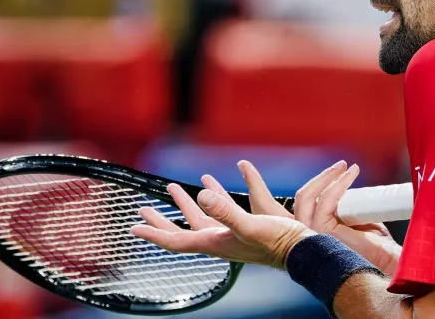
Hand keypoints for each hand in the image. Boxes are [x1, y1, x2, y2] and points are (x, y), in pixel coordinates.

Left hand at [131, 181, 312, 268]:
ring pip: (199, 220)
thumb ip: (225, 210)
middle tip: (143, 209)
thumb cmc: (276, 242)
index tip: (134, 227)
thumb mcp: (250, 224)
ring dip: (184, 205)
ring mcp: (229, 235)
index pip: (176, 241)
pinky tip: (212, 185)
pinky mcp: (241, 228)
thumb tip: (202, 195)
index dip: (154, 234)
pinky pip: (219, 212)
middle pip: (181, 232)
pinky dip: (211, 198)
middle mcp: (217, 240)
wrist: (300, 249)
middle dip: (161, 220)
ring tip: (173, 188)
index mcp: (214, 243)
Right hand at [292, 162, 401, 274]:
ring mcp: (311, 234)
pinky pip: (325, 201)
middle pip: (302, 198)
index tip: (338, 170)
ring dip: (326, 176)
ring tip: (345, 167)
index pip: (304, 203)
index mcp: (313, 232)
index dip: (316, 183)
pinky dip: (338, 184)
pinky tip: (350, 174)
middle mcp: (307, 235)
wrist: (388, 260)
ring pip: (306, 196)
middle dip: (319, 177)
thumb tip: (344, 186)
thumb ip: (345, 206)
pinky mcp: (322, 232)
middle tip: (341, 165)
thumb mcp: (356, 218)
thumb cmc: (376, 244)